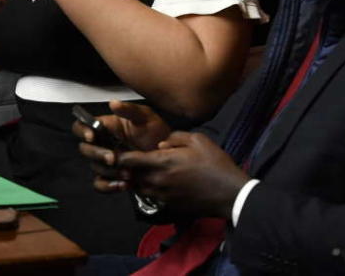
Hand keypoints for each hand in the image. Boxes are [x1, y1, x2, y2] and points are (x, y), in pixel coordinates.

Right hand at [74, 101, 173, 192]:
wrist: (170, 157)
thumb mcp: (146, 117)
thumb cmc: (157, 132)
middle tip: (113, 158)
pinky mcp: (112, 177)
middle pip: (85, 149)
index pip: (82, 126)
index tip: (92, 136)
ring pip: (95, 167)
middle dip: (97, 154)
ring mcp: (106, 162)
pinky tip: (123, 185)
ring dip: (109, 171)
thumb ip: (129, 110)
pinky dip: (108, 186)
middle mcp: (102, 143)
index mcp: (106, 126)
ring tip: (128, 173)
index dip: (82, 130)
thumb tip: (112, 103)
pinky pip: (101, 184)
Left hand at [117, 131, 248, 217]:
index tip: (115, 151)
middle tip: (124, 161)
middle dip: (126, 169)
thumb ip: (175, 138)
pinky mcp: (169, 205)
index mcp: (162, 162)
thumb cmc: (215, 164)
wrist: (230, 194)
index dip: (120, 156)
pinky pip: (151, 196)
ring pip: (139, 188)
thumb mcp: (199, 140)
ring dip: (136, 180)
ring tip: (139, 171)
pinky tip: (156, 182)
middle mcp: (158, 180)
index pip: (130, 160)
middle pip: (130, 176)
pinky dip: (148, 189)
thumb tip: (160, 144)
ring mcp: (163, 195)